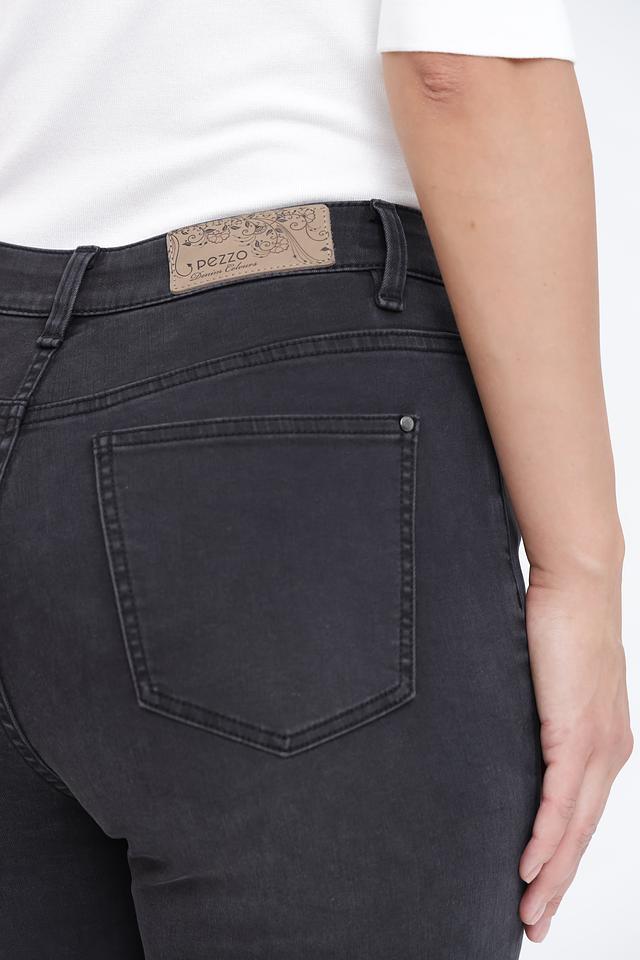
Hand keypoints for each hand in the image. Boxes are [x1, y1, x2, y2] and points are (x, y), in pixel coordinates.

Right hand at [518, 553, 632, 941]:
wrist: (579, 583)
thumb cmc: (562, 624)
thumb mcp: (551, 684)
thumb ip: (542, 718)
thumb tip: (512, 736)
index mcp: (605, 745)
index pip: (583, 816)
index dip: (565, 860)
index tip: (542, 891)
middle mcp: (610, 754)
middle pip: (583, 835)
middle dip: (559, 886)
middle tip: (533, 924)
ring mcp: (598, 746)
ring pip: (574, 828)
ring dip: (551, 876)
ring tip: (528, 912)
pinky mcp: (577, 733)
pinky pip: (560, 799)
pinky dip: (546, 838)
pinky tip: (531, 867)